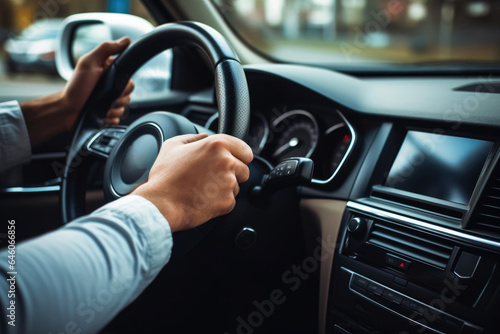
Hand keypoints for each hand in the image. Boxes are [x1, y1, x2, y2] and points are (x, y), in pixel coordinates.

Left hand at [63, 37, 134, 127]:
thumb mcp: (89, 63)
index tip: (111, 84)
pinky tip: (102, 115)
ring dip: (114, 109)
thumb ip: (106, 49)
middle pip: (129, 93)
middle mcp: (110, 86)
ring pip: (125, 106)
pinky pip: (119, 117)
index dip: (124, 83)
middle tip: (105, 96)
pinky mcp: (108, 114)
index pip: (129, 77)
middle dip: (119, 97)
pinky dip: (112, 118)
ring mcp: (110, 101)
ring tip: (101, 107)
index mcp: (109, 72)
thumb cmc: (76, 86)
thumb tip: (126, 40)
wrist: (67, 110)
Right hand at [133, 134, 253, 231]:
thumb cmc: (165, 176)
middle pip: (244, 169)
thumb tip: (203, 135)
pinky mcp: (227, 201)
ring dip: (225, 188)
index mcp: (217, 145)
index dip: (239, 157)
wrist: (161, 204)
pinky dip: (219, 203)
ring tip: (203, 189)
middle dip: (232, 174)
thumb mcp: (172, 146)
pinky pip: (230, 202)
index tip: (234, 162)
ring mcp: (229, 183)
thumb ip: (192, 138)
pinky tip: (203, 199)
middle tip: (212, 178)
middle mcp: (227, 162)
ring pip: (236, 186)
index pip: (245, 150)